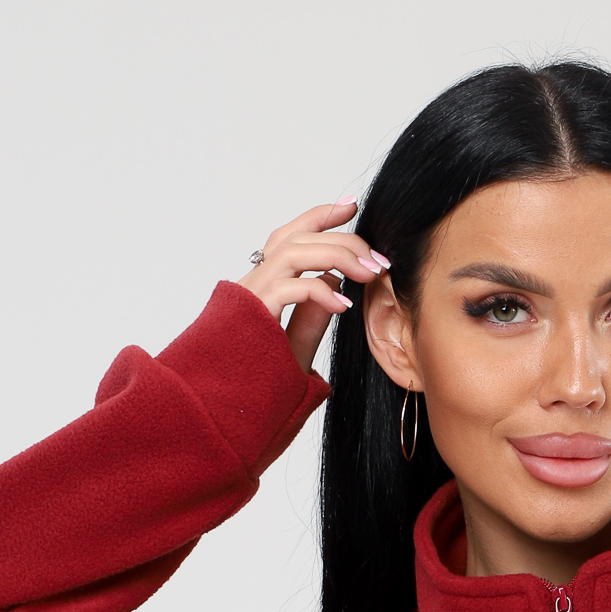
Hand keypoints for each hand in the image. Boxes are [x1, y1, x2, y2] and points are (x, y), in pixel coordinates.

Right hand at [238, 198, 391, 373]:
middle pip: (298, 237)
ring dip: (337, 256)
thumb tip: (332, 281)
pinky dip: (320, 291)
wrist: (232, 406)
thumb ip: (312, 315)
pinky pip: (289, 288)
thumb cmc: (259, 378)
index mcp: (264, 283)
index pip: (292, 236)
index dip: (320, 216)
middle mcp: (255, 281)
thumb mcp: (296, 345)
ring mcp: (252, 295)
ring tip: (369, 274)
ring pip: (294, 252)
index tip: (352, 206)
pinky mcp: (254, 314)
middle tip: (378, 259)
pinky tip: (343, 306)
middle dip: (343, 239)